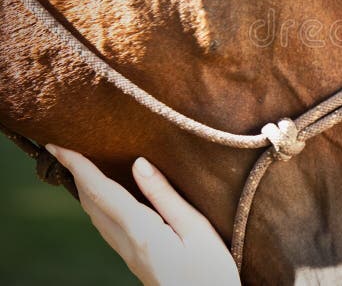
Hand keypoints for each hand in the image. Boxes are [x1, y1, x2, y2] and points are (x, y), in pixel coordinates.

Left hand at [45, 144, 240, 285]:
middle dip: (74, 173)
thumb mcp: (196, 229)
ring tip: (77, 165)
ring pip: (95, 214)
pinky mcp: (134, 257)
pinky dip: (96, 202)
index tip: (57, 145)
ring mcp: (127, 253)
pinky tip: (102, 196)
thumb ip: (165, 196)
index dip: (77, 166)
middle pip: (91, 202)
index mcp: (141, 231)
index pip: (101, 191)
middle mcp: (126, 242)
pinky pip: (105, 224)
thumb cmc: (210, 271)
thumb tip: (138, 163)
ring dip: (83, 187)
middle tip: (62, 147)